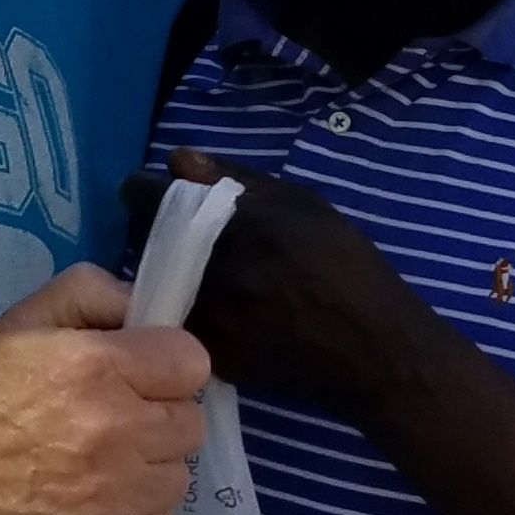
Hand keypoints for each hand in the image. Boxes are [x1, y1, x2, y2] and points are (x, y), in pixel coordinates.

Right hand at [0, 270, 208, 514]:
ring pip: (178, 478)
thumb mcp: (23, 321)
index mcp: (98, 365)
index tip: (138, 375)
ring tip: (105, 466)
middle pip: (190, 423)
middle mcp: (117, 428)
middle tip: (114, 421)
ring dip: (150, 470)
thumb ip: (91, 294)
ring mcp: (114, 493)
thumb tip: (140, 307)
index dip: (166, 367)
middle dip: (158, 417)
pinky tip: (105, 505)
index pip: (192, 362)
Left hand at [127, 146, 430, 422]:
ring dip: (171, 275)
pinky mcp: (206, 354)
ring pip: (155, 283)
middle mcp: (205, 268)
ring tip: (212, 279)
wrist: (372, 351)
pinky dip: (188, 312)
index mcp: (228, 221)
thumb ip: (233, 178)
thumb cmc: (346, 267)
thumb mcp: (303, 205)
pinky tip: (225, 314)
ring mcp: (203, 316)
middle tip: (192, 242)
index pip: (142, 196)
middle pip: (144, 240)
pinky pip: (175, 321)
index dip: (146, 193)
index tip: (158, 198)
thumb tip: (176, 160)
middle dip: (160, 234)